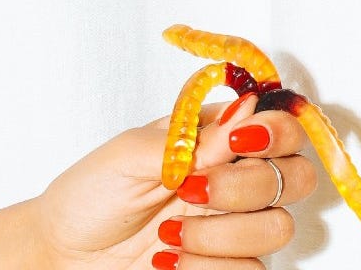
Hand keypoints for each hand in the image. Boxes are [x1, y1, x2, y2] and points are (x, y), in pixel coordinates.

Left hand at [0, 97, 317, 269]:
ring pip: (279, 227)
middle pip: (298, 177)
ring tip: (170, 234)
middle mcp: (238, 179)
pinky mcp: (228, 264)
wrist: (63, 254)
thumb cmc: (89, 196)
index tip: (240, 141)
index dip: (278, 132)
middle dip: (249, 186)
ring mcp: (236, 225)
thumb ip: (193, 137)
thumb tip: (247, 107)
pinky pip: (254, 269)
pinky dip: (209, 265)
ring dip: (222, 233)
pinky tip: (170, 259)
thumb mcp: (131, 155)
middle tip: (194, 191)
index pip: (283, 127)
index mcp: (220, 139)